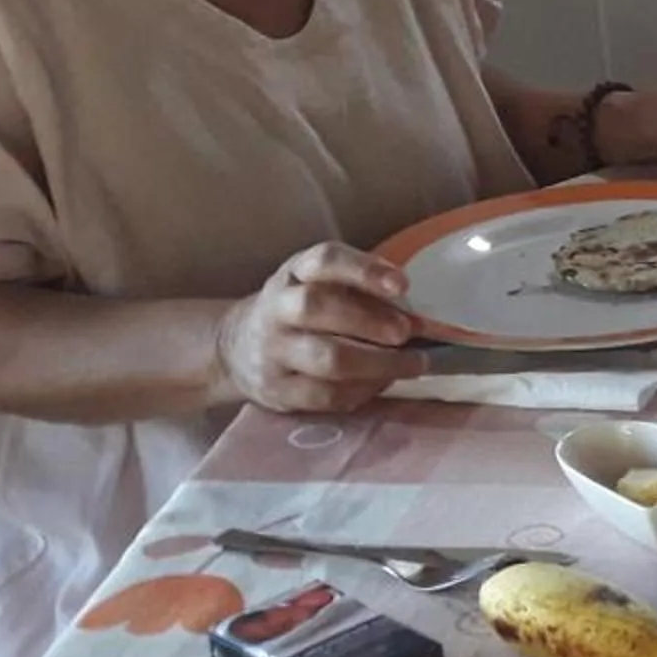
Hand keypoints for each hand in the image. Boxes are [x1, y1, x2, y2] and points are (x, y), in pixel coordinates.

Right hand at [215, 244, 425, 413]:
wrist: (235, 348)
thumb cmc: (302, 314)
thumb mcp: (324, 288)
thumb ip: (366, 295)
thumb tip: (421, 321)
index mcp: (294, 274)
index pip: (324, 260)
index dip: (364, 270)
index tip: (402, 285)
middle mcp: (278, 308)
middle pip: (317, 308)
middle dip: (370, 321)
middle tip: (406, 333)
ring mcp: (273, 351)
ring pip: (326, 359)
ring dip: (379, 363)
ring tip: (414, 364)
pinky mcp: (277, 390)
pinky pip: (325, 395)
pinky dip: (362, 391)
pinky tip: (383, 383)